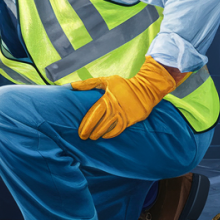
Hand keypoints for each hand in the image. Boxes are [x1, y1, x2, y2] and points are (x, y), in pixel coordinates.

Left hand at [71, 56, 185, 139]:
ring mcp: (123, 115)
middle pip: (99, 123)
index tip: (80, 131)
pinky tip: (104, 136)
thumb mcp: (106, 81)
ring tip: (92, 138)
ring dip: (99, 134)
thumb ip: (89, 84)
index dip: (86, 123)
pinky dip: (111, 134)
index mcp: (107, 99)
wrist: (146, 89)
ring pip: (108, 128)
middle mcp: (115, 108)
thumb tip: (72, 85)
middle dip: (90, 131)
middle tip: (83, 137)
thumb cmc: (123, 85)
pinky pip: (119, 130)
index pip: (93, 114)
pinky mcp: (130, 120)